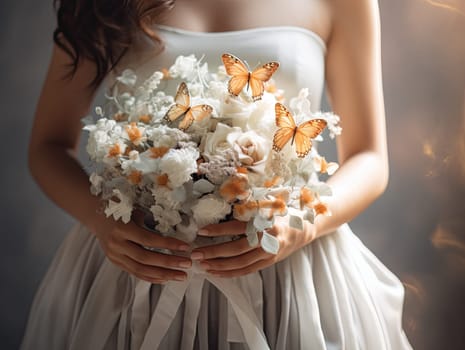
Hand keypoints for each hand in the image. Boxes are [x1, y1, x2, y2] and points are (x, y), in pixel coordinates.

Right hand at [91, 212, 192, 283]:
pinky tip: (165, 278)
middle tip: (187, 264)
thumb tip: (175, 230)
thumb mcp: (134, 211)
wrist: (95, 215)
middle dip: (168, 263)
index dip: (168, 244)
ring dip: (163, 274)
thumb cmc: (119, 209)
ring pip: (140, 269)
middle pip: (145, 258)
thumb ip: (150, 222)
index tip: (185, 247)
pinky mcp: (116, 262)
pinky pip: (135, 273)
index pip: (148, 240)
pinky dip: (151, 277)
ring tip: (180, 275)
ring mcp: (115, 256)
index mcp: (122, 229)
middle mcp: (117, 244)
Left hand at [190, 216, 315, 277]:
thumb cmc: (281, 214)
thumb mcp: (266, 207)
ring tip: (203, 265)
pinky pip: (247, 270)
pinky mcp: (269, 262)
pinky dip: (231, 273)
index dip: (218, 230)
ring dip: (220, 265)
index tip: (201, 231)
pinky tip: (217, 273)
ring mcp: (269, 253)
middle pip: (237, 249)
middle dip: (214, 252)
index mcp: (264, 221)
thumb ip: (247, 210)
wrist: (305, 228)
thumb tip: (220, 207)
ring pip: (241, 263)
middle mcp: (267, 238)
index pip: (237, 227)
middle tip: (196, 253)